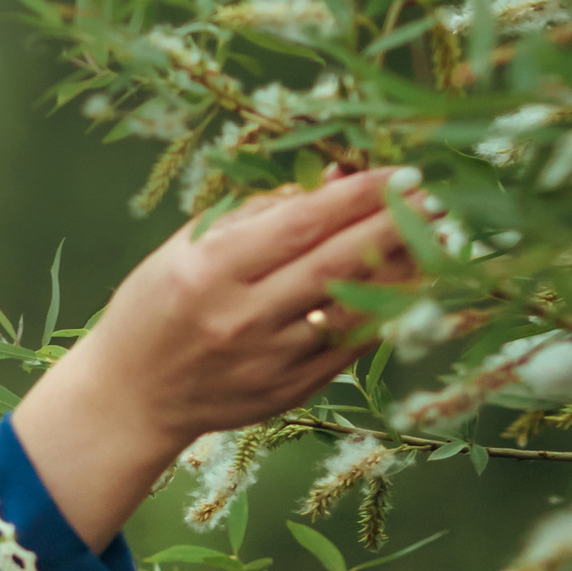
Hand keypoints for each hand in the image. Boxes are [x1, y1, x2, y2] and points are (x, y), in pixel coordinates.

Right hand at [12, 169, 417, 551]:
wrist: (131, 396)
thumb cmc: (156, 306)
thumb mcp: (186, 246)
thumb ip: (257, 213)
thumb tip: (332, 180)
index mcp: (210, 270)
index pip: (300, 223)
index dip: (358, 197)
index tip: (401, 175)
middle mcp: (241, 316)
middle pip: (336, 264)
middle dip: (395, 227)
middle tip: (437, 201)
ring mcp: (268, 360)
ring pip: (354, 310)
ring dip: (404, 271)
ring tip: (440, 239)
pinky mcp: (288, 391)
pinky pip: (351, 348)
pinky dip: (387, 314)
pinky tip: (414, 287)